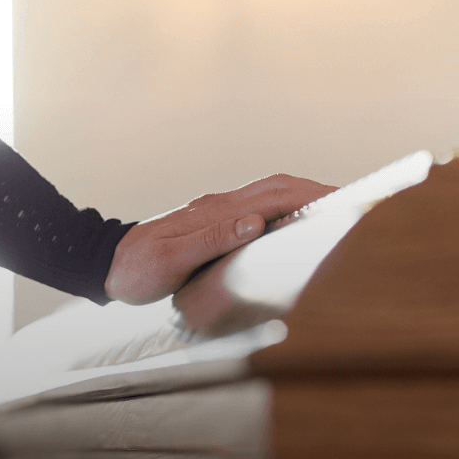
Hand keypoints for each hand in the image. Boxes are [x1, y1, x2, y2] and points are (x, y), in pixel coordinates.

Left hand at [104, 173, 335, 304]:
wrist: (105, 265)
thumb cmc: (136, 270)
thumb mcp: (171, 262)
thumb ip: (212, 241)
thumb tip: (255, 223)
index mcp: (215, 213)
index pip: (276, 195)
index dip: (313, 195)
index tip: (346, 200)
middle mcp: (219, 207)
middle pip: (279, 187)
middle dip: (317, 193)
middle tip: (353, 205)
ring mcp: (215, 213)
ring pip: (269, 194)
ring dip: (302, 198)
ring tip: (333, 213)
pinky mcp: (211, 224)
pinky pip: (256, 209)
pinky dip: (284, 210)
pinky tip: (294, 225)